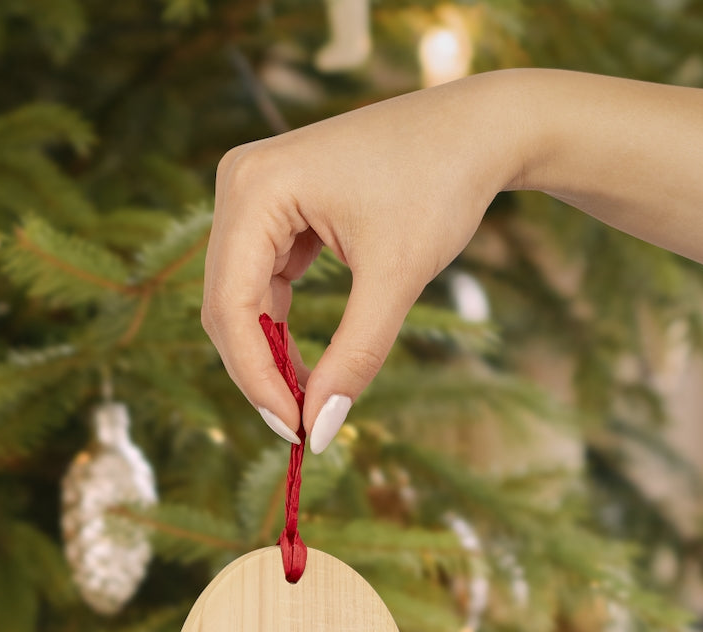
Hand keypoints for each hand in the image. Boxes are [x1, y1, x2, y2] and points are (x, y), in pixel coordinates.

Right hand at [201, 73, 529, 451]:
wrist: (476, 130)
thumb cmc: (440, 186)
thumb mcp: (396, 278)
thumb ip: (354, 357)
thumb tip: (319, 430)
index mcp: (255, 187)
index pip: (231, 305)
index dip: (256, 378)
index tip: (295, 431)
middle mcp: (239, 183)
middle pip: (226, 305)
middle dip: (260, 371)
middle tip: (300, 426)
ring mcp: (253, 193)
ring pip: (240, 299)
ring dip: (269, 354)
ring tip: (308, 401)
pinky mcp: (274, 207)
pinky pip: (261, 282)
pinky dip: (280, 327)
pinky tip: (307, 364)